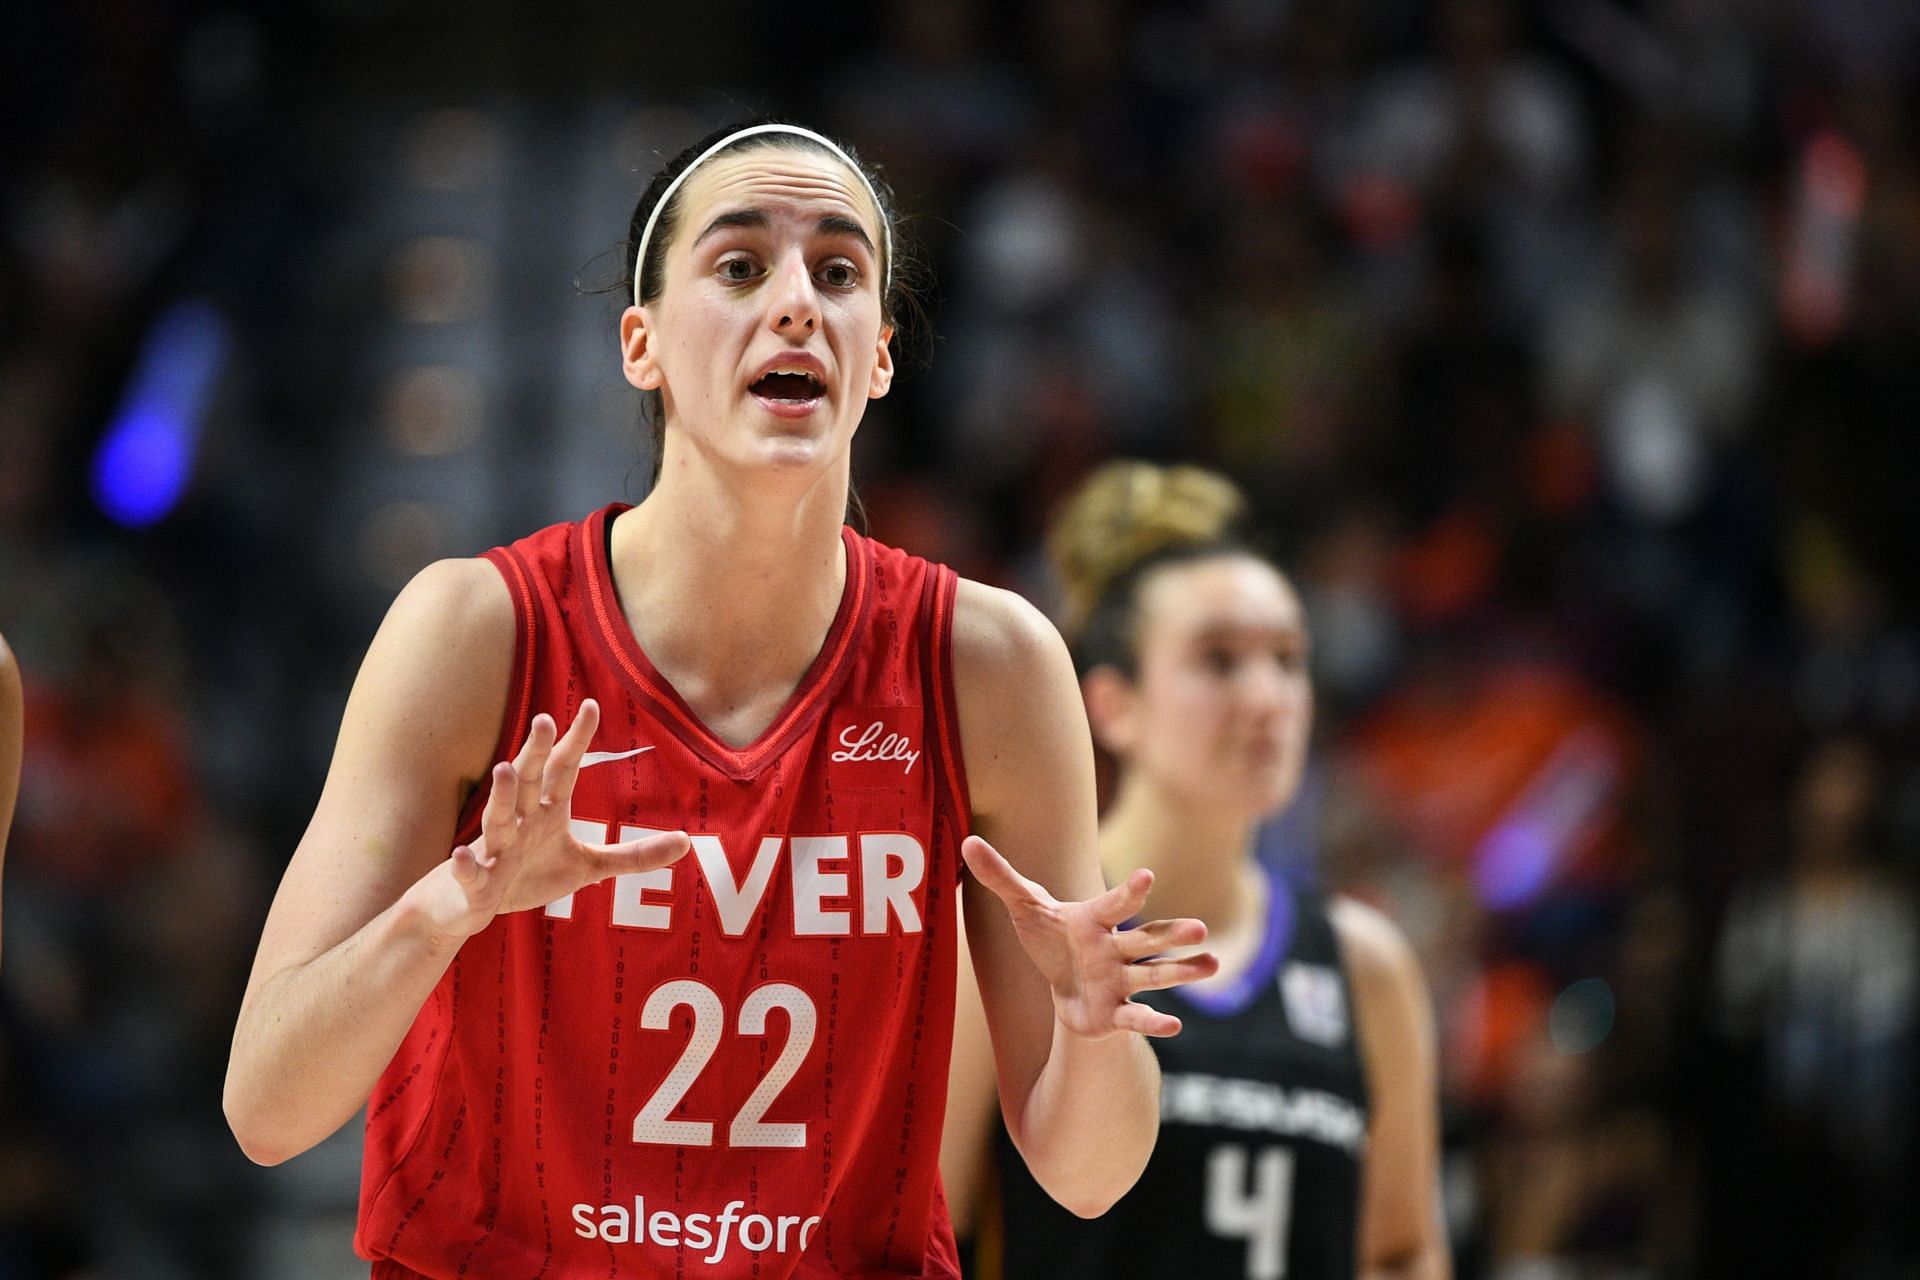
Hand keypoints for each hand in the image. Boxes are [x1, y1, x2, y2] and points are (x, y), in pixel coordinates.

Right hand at [405, 699, 689, 942]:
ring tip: (505, 769)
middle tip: (545, 719)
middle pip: (529, 781)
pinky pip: (471, 871)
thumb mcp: (586, 866)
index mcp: (545, 812)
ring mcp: (495, 850)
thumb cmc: (527, 875)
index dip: (576, 740)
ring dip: (501, 795)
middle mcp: (519, 822)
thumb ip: (633, 855)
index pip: (563, 769)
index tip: (592, 705)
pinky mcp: (476, 883)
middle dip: (536, 752)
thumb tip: (686, 842)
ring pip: (497, 818)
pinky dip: (466, 864)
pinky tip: (463, 853)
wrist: (466, 906)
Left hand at [961, 835, 1216, 1038]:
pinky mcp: (1117, 1012)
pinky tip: (1173, 1028)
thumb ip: (1001, 876)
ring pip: (1154, 975)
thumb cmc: (1051, 938)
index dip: (1129, 893)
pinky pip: (1137, 1017)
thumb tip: (967, 841)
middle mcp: (1114, 948)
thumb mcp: (1024, 907)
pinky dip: (1153, 1022)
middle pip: (1146, 939)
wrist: (1064, 986)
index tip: (1149, 877)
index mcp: (1094, 919)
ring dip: (1182, 973)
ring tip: (1213, 964)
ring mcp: (1121, 980)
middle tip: (1202, 928)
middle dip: (1172, 935)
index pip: (1113, 904)